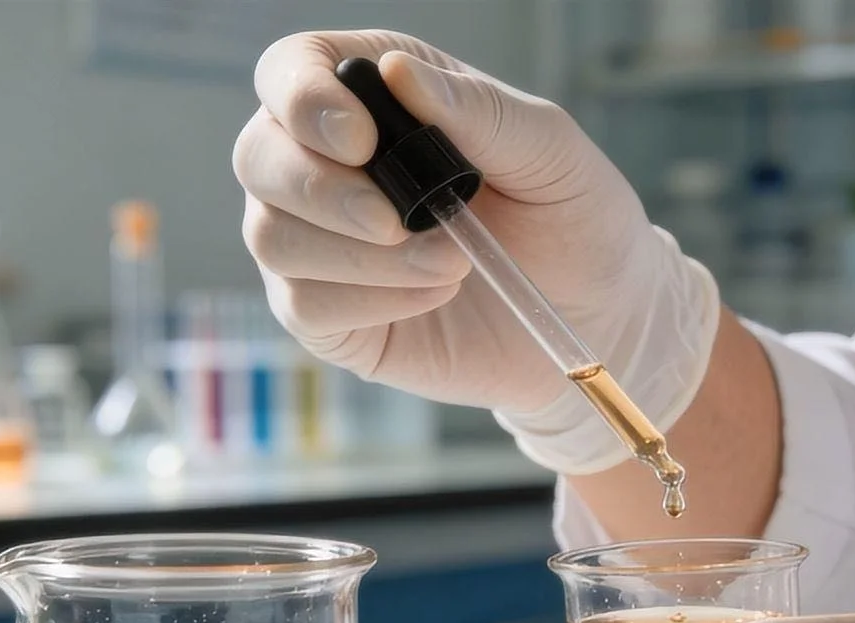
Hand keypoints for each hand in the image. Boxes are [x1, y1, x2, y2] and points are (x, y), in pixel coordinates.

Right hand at [235, 31, 718, 471]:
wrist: (597, 317)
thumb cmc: (573, 218)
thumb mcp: (548, 150)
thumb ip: (476, 109)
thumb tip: (397, 73)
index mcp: (375, 97)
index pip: (290, 72)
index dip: (303, 98)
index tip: (362, 141)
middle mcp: (328, 164)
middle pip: (257, 155)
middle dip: (320, 191)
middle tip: (397, 223)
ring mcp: (318, 243)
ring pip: (271, 235)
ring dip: (358, 257)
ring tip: (450, 265)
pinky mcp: (328, 316)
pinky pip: (303, 304)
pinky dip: (368, 301)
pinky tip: (432, 294)